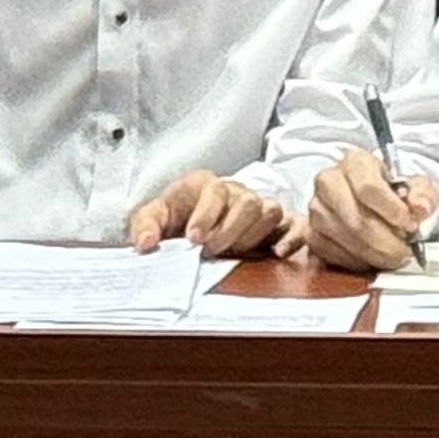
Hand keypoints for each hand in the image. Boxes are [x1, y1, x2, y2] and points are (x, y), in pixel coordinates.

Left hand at [123, 171, 285, 255]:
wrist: (188, 224)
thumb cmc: (173, 217)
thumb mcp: (152, 217)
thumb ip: (145, 226)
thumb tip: (145, 243)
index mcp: (205, 184)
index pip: (215, 192)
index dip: (206, 216)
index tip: (193, 239)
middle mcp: (235, 192)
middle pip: (248, 202)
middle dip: (229, 230)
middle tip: (210, 251)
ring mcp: (255, 206)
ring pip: (269, 210)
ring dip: (253, 235)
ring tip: (234, 253)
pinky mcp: (273, 224)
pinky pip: (293, 223)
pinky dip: (291, 236)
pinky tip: (277, 252)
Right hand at [288, 147, 438, 271]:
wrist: (370, 202)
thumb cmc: (392, 192)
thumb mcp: (415, 186)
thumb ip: (423, 195)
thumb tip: (420, 207)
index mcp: (356, 162)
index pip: (368, 188)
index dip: (392, 211)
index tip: (410, 225)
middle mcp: (329, 181)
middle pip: (356, 218)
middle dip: (386, 241)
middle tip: (404, 251)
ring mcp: (316, 208)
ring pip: (345, 238)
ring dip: (373, 254)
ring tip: (391, 255)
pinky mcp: (310, 232)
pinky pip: (331, 254)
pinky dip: (356, 262)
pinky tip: (372, 259)